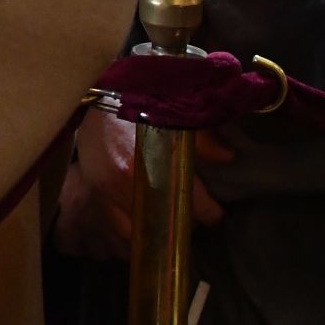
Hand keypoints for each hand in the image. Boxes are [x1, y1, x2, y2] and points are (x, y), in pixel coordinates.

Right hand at [51, 115, 230, 260]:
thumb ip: (202, 137)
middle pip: (167, 219)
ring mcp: (110, 189)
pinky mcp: (96, 191)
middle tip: (192, 216)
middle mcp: (132, 180)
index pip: (193, 201)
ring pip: (140, 230)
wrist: (97, 92)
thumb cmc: (138, 99)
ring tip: (168, 223)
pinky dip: (132, 232)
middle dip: (182, 222)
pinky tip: (143, 225)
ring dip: (157, 231)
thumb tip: (227, 158)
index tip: (216, 215)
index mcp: (156, 159)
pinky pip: (117, 226)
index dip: (209, 212)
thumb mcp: (174, 112)